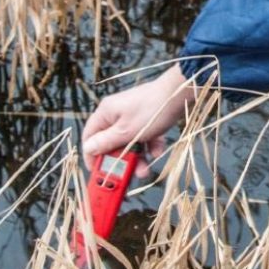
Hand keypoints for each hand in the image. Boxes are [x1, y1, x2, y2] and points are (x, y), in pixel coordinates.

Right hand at [80, 63, 195, 175]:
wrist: (180, 94)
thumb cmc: (152, 110)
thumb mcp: (126, 131)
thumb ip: (106, 142)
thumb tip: (88, 149)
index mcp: (105, 113)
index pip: (89, 137)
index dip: (91, 156)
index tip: (97, 172)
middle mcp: (116, 113)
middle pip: (111, 143)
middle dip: (119, 160)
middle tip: (126, 174)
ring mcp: (132, 115)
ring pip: (128, 143)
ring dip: (136, 157)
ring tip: (145, 169)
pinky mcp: (146, 118)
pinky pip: (143, 137)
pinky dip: (149, 146)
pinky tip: (157, 150)